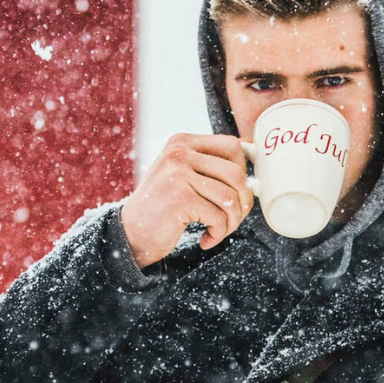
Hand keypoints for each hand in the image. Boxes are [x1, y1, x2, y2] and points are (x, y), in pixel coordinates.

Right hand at [119, 133, 254, 268]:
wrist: (131, 233)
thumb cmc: (164, 207)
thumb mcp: (184, 175)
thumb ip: (210, 164)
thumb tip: (252, 153)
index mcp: (182, 142)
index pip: (232, 146)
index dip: (244, 171)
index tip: (237, 193)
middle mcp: (179, 152)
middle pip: (236, 173)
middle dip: (243, 203)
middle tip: (232, 220)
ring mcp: (178, 174)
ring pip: (230, 197)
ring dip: (231, 222)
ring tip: (219, 231)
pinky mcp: (179, 199)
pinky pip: (218, 217)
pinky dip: (218, 233)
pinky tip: (206, 240)